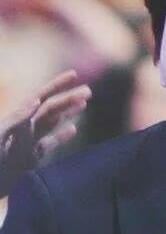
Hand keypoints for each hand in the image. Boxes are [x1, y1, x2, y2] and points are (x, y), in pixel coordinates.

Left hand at [0, 70, 90, 195]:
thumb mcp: (0, 135)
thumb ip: (18, 118)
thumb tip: (37, 99)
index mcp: (18, 119)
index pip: (41, 97)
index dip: (57, 85)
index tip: (74, 75)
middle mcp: (24, 127)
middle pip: (51, 109)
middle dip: (69, 98)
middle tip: (89, 92)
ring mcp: (29, 143)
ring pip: (52, 124)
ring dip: (67, 113)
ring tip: (84, 104)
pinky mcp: (32, 158)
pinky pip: (49, 145)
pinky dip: (62, 137)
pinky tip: (73, 129)